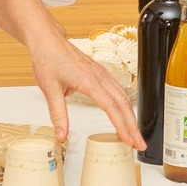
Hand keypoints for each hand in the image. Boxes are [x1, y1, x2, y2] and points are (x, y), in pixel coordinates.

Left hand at [0, 0, 143, 148]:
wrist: (47, 40)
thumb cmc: (48, 59)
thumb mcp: (49, 89)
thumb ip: (58, 114)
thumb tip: (62, 135)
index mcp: (89, 81)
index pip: (112, 108)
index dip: (123, 126)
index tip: (130, 140)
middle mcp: (99, 76)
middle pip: (124, 104)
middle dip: (133, 126)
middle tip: (139, 144)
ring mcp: (101, 74)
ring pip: (123, 97)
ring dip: (131, 117)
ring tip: (134, 134)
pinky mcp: (100, 73)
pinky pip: (118, 90)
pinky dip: (125, 106)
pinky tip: (125, 115)